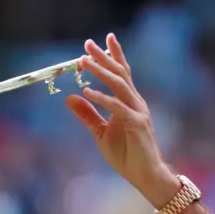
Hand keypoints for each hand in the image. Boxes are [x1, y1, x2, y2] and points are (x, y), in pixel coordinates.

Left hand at [66, 33, 177, 203]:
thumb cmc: (127, 155)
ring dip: (101, 72)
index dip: (113, 55)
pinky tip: (88, 92)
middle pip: (119, 73)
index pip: (121, 73)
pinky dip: (102, 98)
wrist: (144, 175)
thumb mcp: (101, 133)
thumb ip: (88, 115)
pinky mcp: (137, 124)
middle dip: (104, 57)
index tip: (104, 38)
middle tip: (87, 43)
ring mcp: (138, 111)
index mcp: (129, 102)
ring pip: (119, 85)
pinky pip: (117, 107)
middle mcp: (135, 102)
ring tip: (84, 62)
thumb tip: (70, 98)